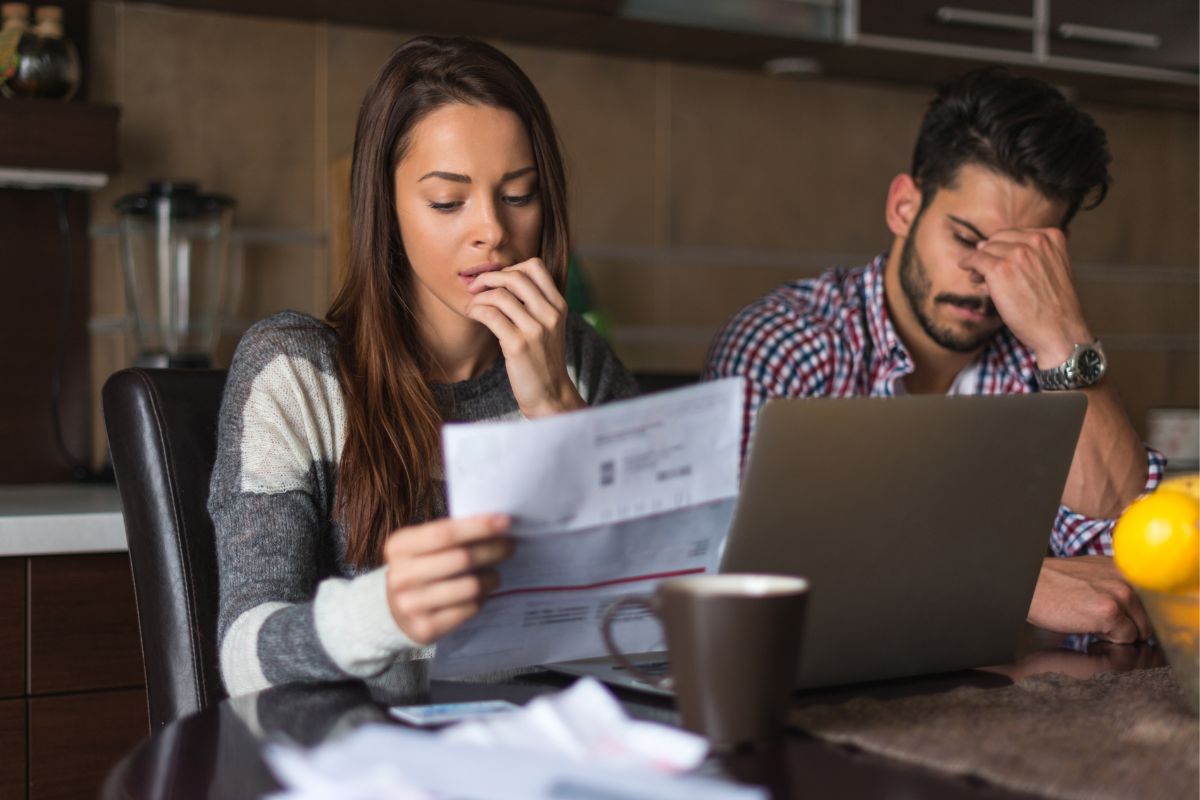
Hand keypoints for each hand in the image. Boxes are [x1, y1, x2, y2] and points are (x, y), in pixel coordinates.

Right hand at [383, 514, 514, 644]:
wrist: (391, 610)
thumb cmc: (418, 568)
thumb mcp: (421, 546)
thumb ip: (449, 535)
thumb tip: (496, 525)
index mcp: (399, 547)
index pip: (445, 533)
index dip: (478, 527)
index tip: (505, 522)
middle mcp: (402, 576)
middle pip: (462, 559)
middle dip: (493, 550)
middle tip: (510, 546)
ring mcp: (411, 605)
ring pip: (470, 587)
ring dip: (491, 578)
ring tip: (496, 575)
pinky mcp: (426, 628)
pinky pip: (468, 609)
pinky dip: (481, 599)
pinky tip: (482, 593)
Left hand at [465, 257, 585, 417]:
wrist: (550, 395)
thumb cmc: (542, 360)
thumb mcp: (548, 327)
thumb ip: (535, 304)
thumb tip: (503, 280)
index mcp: (558, 305)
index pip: (535, 266)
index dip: (511, 267)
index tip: (497, 281)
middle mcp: (550, 314)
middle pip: (515, 276)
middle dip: (489, 277)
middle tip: (475, 287)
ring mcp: (535, 330)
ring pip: (500, 295)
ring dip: (478, 297)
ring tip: (472, 306)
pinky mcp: (518, 345)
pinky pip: (490, 315)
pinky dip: (476, 310)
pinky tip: (472, 315)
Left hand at [960, 227, 1092, 365]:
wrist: (1059, 330)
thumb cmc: (1053, 306)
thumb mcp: (1052, 268)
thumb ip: (1029, 255)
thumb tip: (982, 245)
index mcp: (1051, 237)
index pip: (1015, 234)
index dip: (1002, 248)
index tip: (999, 262)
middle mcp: (1036, 241)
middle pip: (998, 240)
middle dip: (990, 254)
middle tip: (985, 272)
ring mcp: (1018, 254)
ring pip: (985, 250)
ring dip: (979, 263)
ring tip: (979, 279)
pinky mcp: (1000, 269)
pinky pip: (975, 259)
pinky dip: (967, 263)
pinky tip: (966, 267)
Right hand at [1027, 556, 1152, 642]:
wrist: (1028, 585)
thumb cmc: (1055, 584)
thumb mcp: (1093, 574)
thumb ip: (1118, 585)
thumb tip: (1140, 613)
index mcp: (1125, 567)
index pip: (1153, 602)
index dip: (1138, 617)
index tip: (1122, 621)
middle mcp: (1127, 577)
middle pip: (1149, 620)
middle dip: (1128, 627)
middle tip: (1098, 621)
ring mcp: (1120, 594)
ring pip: (1139, 632)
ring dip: (1119, 634)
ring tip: (1091, 621)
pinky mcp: (1110, 612)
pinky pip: (1124, 639)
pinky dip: (1108, 640)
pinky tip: (1086, 626)